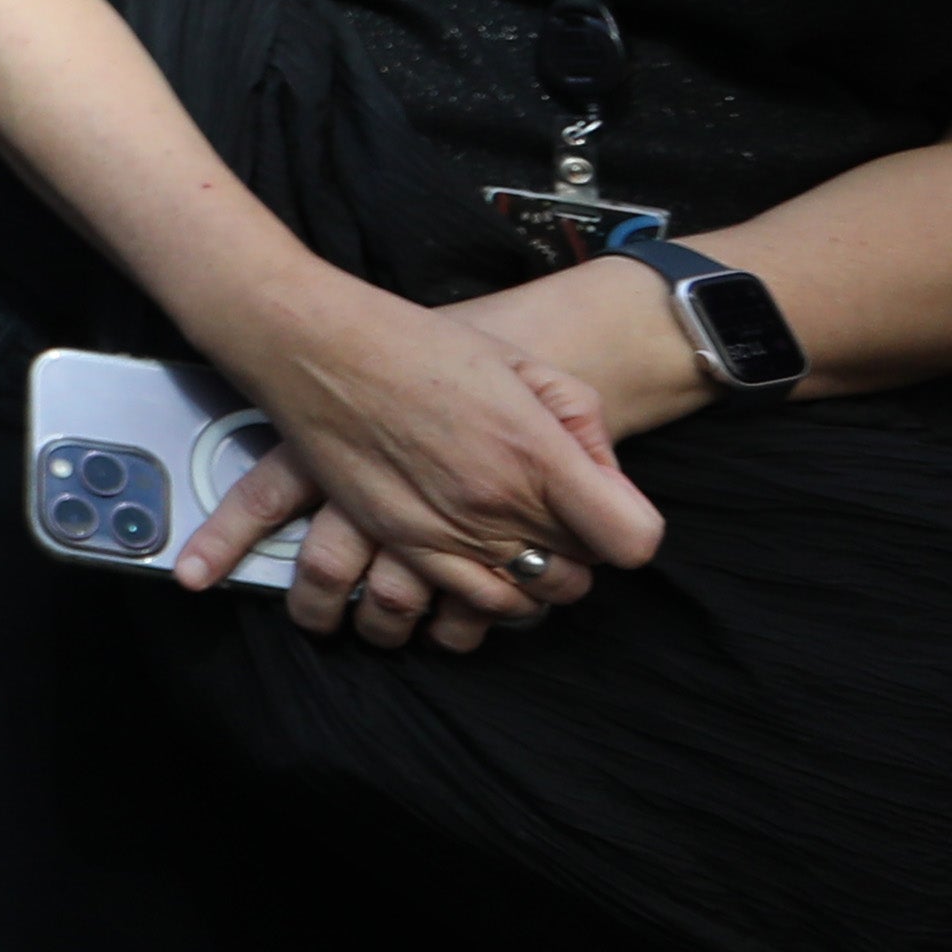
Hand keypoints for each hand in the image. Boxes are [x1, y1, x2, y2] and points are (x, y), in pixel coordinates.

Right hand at [176, 267, 670, 648]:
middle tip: (557, 525)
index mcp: (538, 455)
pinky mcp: (400, 543)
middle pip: (576, 576)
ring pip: (521, 603)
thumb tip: (608, 484)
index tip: (608, 511)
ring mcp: (445, 533)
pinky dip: (481, 601)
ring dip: (530, 586)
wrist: (321, 347)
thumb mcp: (528, 367)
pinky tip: (478, 571)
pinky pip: (461, 606)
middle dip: (578, 558)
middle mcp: (496, 505)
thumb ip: (584, 428)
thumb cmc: (424, 345)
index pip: (630, 540)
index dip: (628, 529)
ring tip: (517, 551)